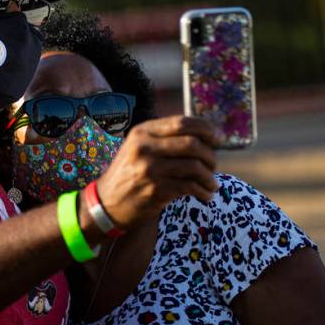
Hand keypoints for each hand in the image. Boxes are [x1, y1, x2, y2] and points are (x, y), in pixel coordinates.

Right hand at [96, 115, 219, 229]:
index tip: (218, 139)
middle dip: (210, 156)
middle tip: (214, 165)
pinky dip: (203, 192)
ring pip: (195, 167)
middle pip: (193, 144)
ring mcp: (150, 169)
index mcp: (142, 132)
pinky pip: (190, 187)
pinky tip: (204, 195)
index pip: (183, 122)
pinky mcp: (156, 190)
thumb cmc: (129, 173)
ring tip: (212, 184)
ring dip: (210, 177)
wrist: (107, 202)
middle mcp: (145, 147)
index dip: (206, 129)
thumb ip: (165, 138)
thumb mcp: (138, 147)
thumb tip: (206, 134)